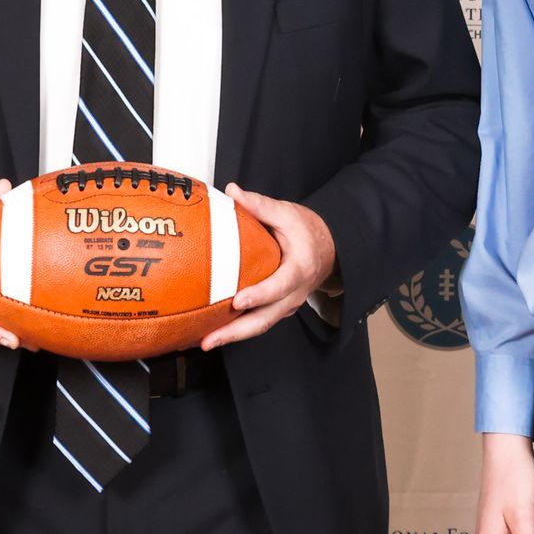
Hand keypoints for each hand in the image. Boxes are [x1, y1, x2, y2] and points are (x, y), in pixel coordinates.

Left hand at [199, 184, 336, 349]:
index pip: (280, 286)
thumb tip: (232, 191)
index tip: (238, 301)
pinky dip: (236, 331)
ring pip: (260, 326)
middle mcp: (294, 294)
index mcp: (299, 269)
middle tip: (209, 339)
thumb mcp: (287, 213)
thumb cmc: (307, 231)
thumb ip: (260, 205)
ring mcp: (285, 305)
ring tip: (204, 342)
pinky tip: (212, 333)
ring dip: (232, 337)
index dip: (260, 294)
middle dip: (236, 332)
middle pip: (265, 319)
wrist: (328, 249)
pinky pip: (257, 323)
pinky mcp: (276, 309)